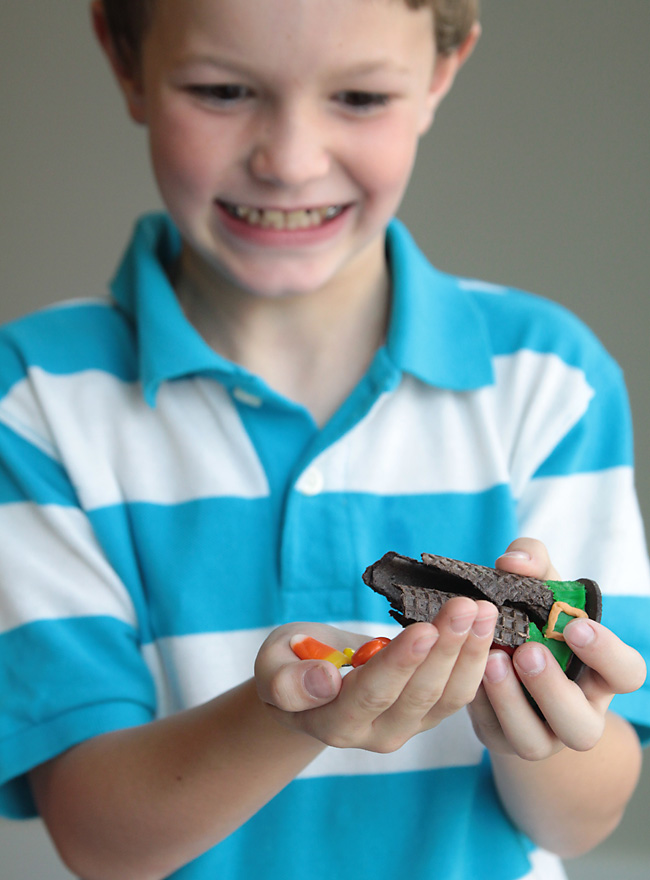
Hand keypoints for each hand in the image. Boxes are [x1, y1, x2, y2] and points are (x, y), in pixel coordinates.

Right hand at [255, 598, 497, 752]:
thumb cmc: (288, 665)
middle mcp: (374, 734)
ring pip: (447, 695)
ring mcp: (406, 727)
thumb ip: (287, 681)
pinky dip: (476, 658)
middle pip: (419, 693)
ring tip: (485, 611)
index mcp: (332, 722)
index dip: (399, 663)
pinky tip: (488, 627)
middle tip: (468, 606)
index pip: (371, 693)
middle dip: (446, 647)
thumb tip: (325, 681)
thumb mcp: (271, 667)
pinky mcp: (427, 714)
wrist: (311, 684)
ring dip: (470, 651)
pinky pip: (459, 692)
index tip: (424, 629)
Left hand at [468, 538, 646, 759]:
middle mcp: (578, 711)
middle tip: (528, 652)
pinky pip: (491, 732)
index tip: (576, 627)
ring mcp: (540, 734)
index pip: (626, 673)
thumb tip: (512, 563)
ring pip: (534, 742)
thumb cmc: (533, 616)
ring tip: (493, 662)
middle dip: (553, 690)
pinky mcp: (500, 738)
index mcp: (600, 673)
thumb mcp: (539, 583)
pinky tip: (467, 671)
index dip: (607, 654)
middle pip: (580, 725)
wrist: (502, 651)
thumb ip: (533, 560)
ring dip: (511, 703)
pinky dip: (478, 702)